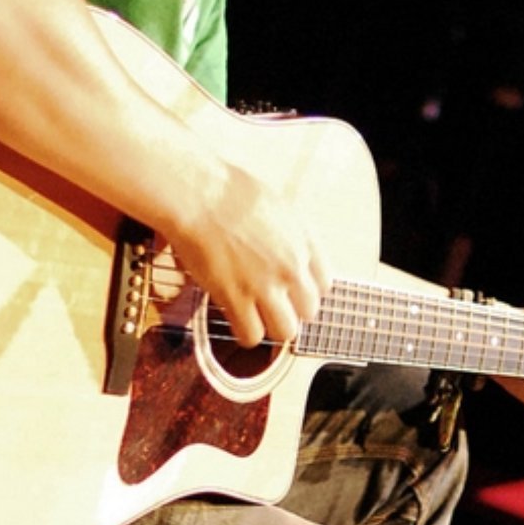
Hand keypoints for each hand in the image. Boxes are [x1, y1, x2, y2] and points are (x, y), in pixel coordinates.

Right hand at [162, 163, 331, 348]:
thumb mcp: (274, 202)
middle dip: (291, 308)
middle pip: (309, 309)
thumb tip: (287, 243)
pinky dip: (244, 332)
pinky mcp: (236, 298)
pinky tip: (236, 318)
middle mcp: (291, 264)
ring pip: (286, 331)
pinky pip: (252, 335)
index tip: (293, 288)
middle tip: (273, 302)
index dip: (306, 288)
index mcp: (302, 238)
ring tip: (256, 314)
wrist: (198, 195)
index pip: (325, 282)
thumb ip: (287, 230)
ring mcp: (265, 284)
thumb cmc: (227, 189)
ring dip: (271, 325)